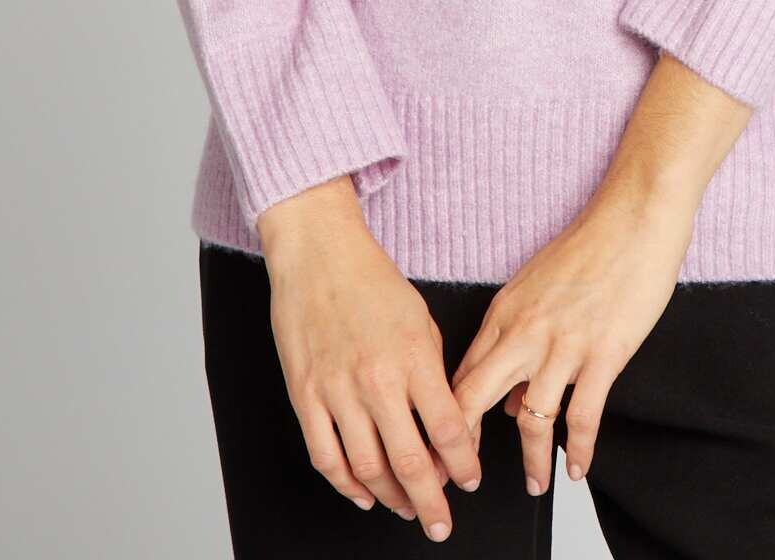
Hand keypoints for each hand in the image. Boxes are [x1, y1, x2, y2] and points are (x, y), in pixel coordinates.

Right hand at [259, 181, 483, 535]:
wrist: (319, 253)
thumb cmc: (371, 280)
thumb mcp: (421, 319)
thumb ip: (433, 373)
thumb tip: (445, 423)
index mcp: (413, 357)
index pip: (448, 429)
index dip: (462, 466)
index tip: (469, 480)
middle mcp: (377, 379)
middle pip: (410, 462)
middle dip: (431, 502)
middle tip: (440, 521)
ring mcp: (337, 390)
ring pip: (368, 469)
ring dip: (392, 499)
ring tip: (406, 508)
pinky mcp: (305, 395)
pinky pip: (326, 457)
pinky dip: (346, 485)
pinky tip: (363, 493)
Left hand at [447, 184, 696, 495]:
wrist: (633, 218)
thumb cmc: (589, 248)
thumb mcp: (536, 290)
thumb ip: (515, 341)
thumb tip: (508, 400)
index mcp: (504, 313)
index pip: (461, 377)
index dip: (446, 420)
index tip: (442, 452)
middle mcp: (524, 332)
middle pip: (474, 399)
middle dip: (461, 449)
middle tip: (459, 483)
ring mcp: (563, 344)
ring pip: (530, 419)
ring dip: (531, 461)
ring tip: (535, 485)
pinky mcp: (603, 353)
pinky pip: (583, 416)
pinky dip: (579, 449)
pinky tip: (577, 467)